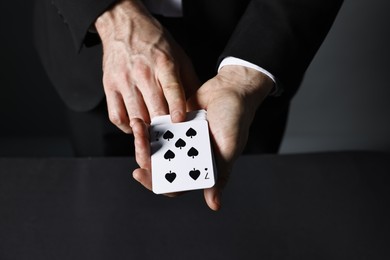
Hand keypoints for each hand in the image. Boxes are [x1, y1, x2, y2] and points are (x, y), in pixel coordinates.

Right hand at [95, 0, 198, 132]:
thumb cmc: (153, 41)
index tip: (179, 120)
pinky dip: (127, 127)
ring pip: (136, 115)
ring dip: (146, 129)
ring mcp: (124, 80)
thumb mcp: (179, 56)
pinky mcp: (109, 87)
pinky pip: (117, 116)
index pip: (171, 87)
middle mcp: (143, 72)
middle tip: (172, 136)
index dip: (176, 105)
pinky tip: (136, 125)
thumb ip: (190, 82)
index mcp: (163, 63)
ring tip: (155, 133)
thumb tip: (199, 106)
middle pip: (153, 107)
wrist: (123, 25)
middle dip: (164, 125)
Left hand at [132, 65, 273, 210]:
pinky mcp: (173, 125)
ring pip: (155, 149)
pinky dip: (147, 128)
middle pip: (159, 167)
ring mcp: (179, 141)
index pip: (174, 184)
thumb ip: (219, 176)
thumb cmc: (235, 121)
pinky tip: (139, 121)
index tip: (141, 173)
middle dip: (145, 158)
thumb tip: (214, 205)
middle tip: (139, 144)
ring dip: (142, 141)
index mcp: (199, 168)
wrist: (232, 89)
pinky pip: (157, 131)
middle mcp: (187, 157)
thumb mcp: (228, 150)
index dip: (156, 183)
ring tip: (138, 127)